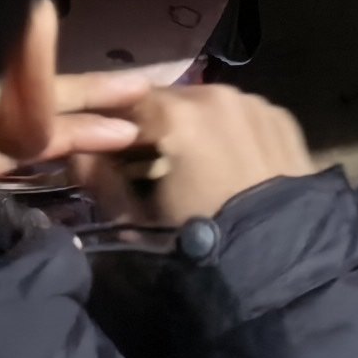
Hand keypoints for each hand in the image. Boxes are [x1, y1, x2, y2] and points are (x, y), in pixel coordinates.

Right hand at [55, 75, 318, 225]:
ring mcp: (255, 103)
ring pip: (208, 105)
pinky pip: (242, 116)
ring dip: (194, 127)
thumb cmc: (199, 242)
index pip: (123, 102)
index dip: (112, 127)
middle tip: (150, 165)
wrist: (282, 264)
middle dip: (155, 127)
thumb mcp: (137, 220)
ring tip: (194, 168)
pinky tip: (232, 168)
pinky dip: (230, 133)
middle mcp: (216, 93)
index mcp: (175, 111)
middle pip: (169, 101)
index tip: (108, 153)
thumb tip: (75, 151)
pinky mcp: (282, 118)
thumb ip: (99, 180)